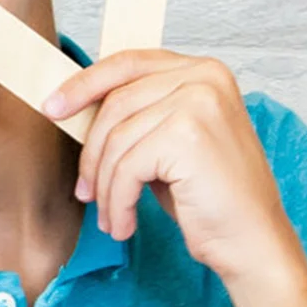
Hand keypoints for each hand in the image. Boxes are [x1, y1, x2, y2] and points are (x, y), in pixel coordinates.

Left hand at [43, 49, 298, 284]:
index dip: (84, 84)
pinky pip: (127, 167)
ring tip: (110, 215)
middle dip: (92, 152)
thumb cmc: (210, 198)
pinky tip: (124, 224)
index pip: (128, 63)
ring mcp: (199, 102)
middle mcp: (205, 77)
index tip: (53, 107)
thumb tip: (75, 109)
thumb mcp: (170, 142)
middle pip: (116, 103)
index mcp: (204, 70)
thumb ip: (138, 116)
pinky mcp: (187, 136)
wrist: (253, 243)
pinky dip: (118, 202)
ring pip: (117, 140)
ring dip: (105, 186)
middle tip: (84, 189)